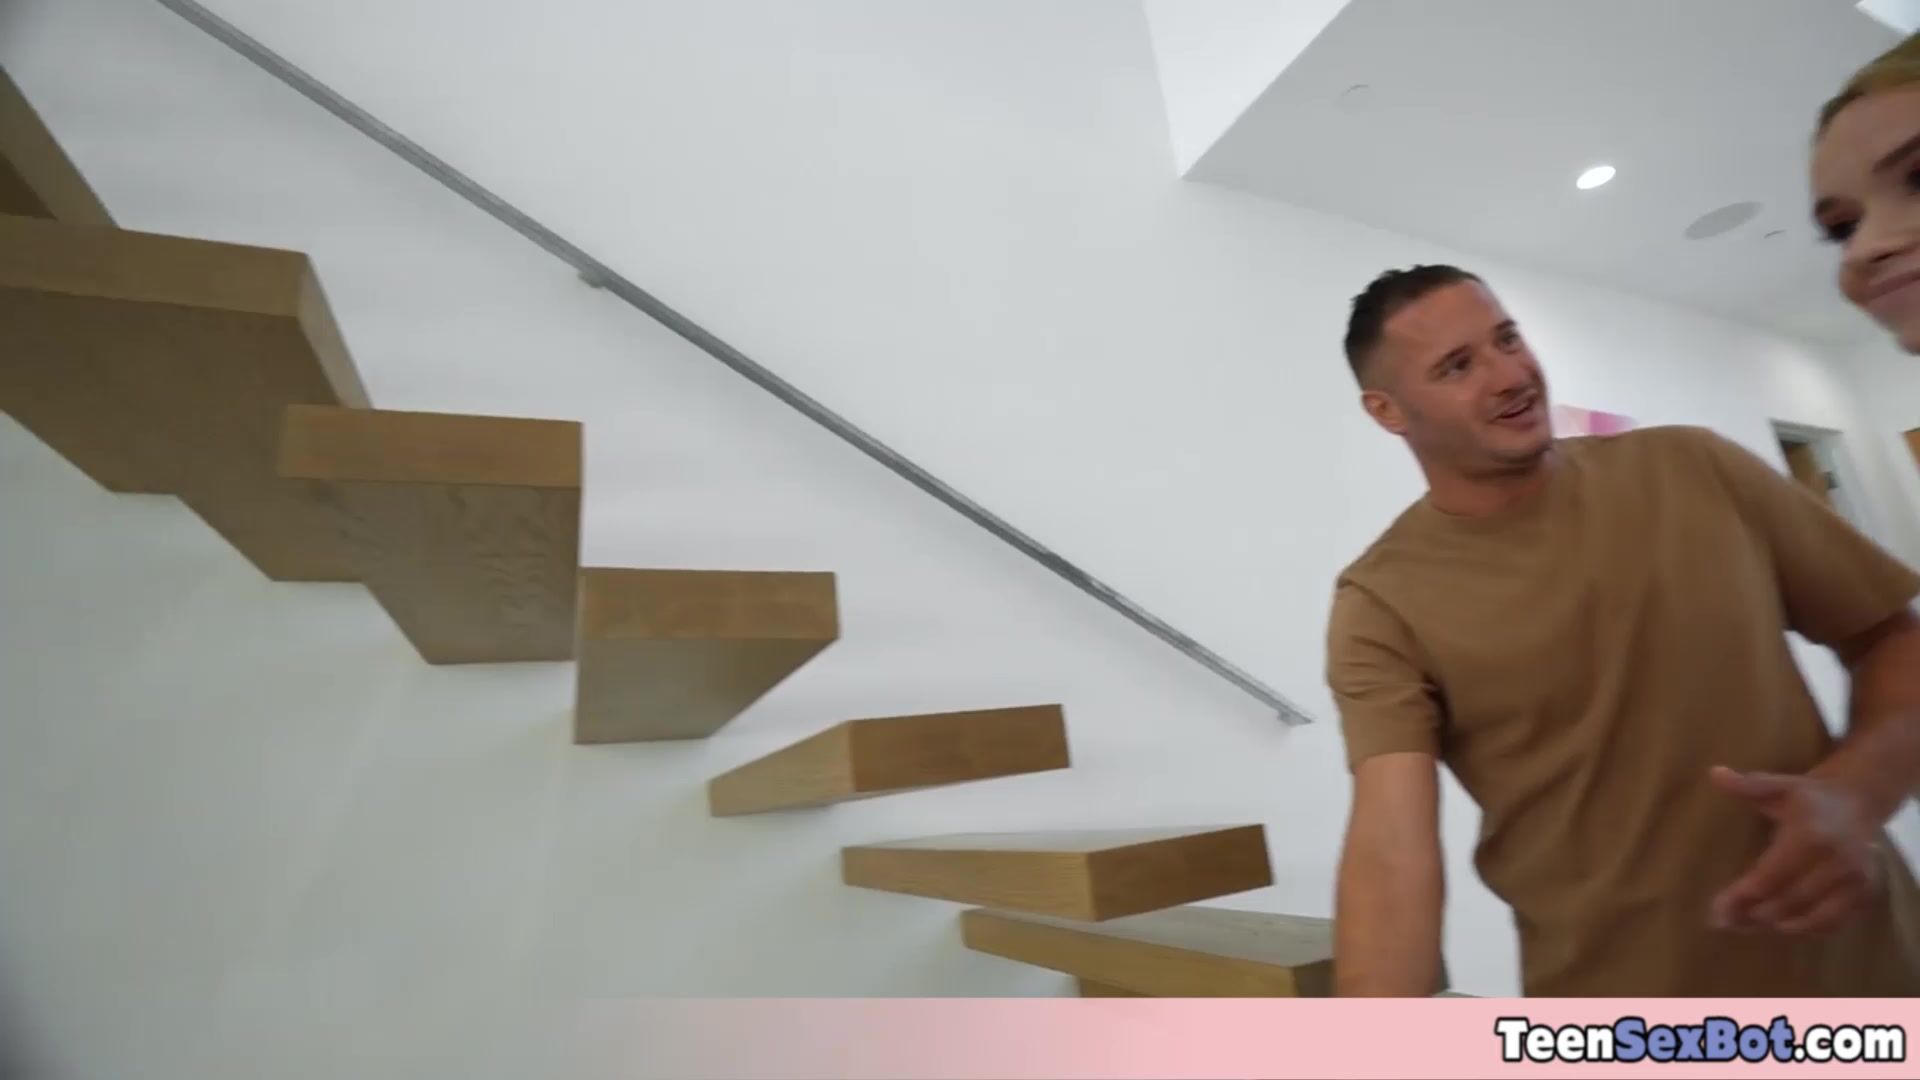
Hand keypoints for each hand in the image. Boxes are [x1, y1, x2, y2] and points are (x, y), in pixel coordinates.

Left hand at [1708, 766, 1884, 934]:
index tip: (1717, 910)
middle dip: (1754, 915)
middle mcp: (1836, 861)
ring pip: (1812, 917)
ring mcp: (1854, 879)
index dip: (1743, 896)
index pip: (1771, 875)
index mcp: (1810, 835)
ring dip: (1777, 926)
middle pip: (1789, 900)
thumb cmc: (1807, 797)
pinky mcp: (1865, 892)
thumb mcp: (1777, 785)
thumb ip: (1748, 785)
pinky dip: (1807, 929)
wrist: (1857, 802)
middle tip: (1725, 923)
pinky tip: (1781, 928)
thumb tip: (1715, 774)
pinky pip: (1834, 921)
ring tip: (1746, 927)